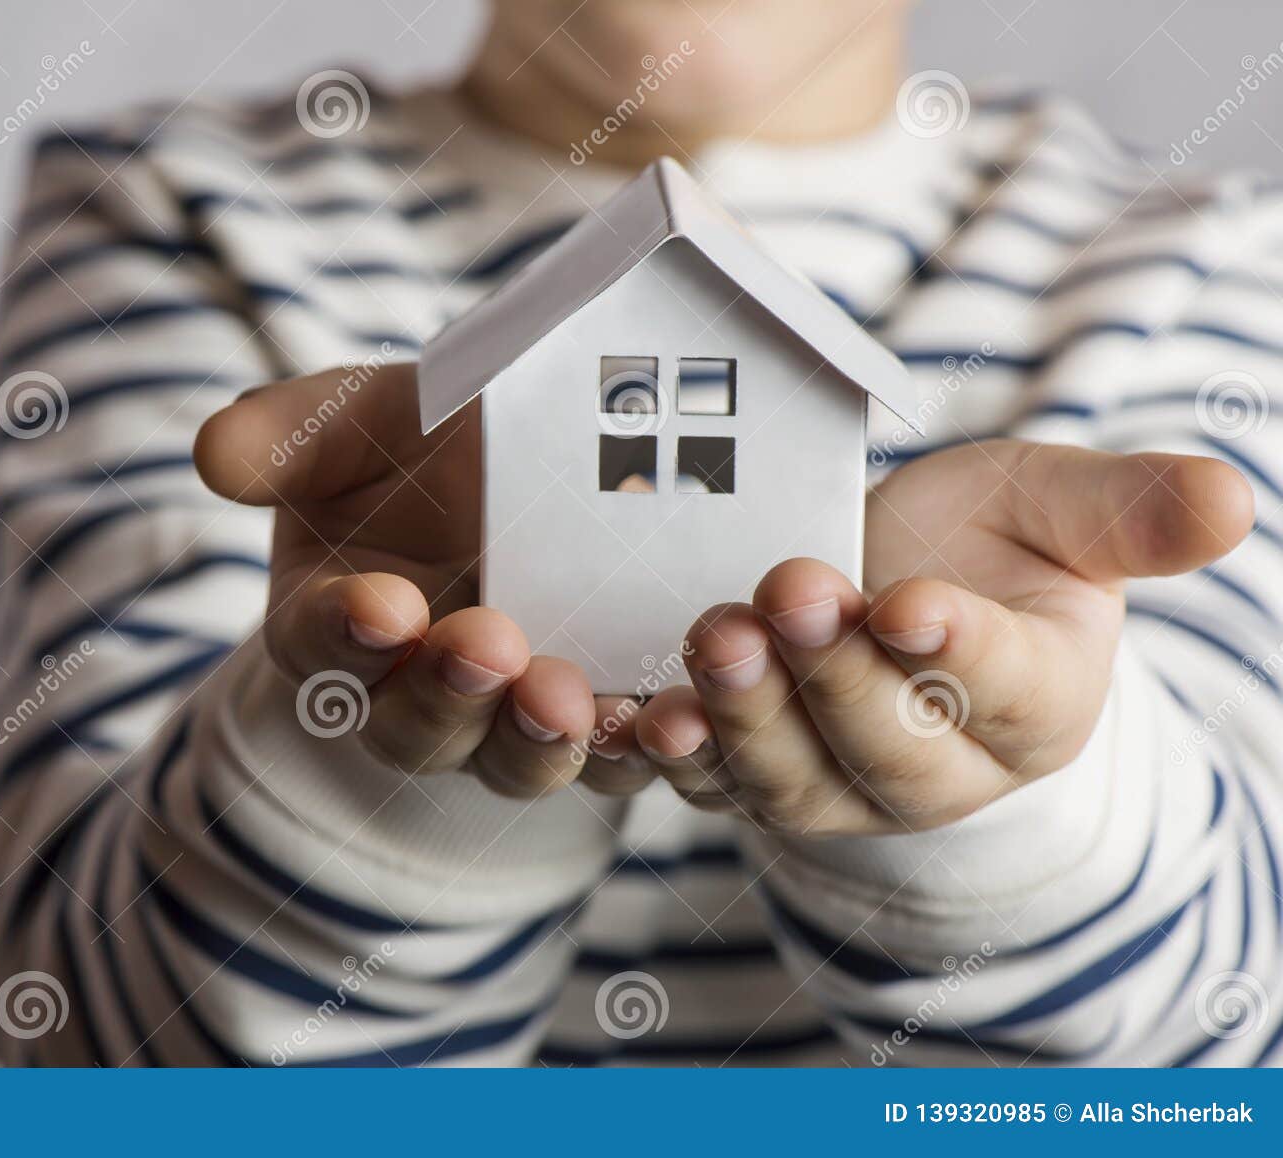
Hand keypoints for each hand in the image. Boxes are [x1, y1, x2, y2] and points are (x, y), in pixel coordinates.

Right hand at [195, 361, 628, 796]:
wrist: (536, 455)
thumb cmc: (422, 439)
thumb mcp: (357, 419)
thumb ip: (287, 436)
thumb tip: (212, 455)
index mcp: (337, 622)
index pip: (320, 643)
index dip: (344, 631)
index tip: (381, 604)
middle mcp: (417, 691)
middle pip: (417, 727)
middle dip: (447, 696)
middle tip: (485, 646)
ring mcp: (512, 717)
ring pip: (516, 759)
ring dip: (541, 740)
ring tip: (571, 699)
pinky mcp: (607, 720)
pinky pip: (620, 755)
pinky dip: (643, 748)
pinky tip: (670, 721)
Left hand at [632, 439, 1253, 832]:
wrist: (896, 590)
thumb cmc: (988, 545)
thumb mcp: (1059, 510)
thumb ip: (1128, 513)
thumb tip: (1231, 500)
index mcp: (1034, 704)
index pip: (1005, 690)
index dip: (960, 654)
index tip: (914, 607)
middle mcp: (937, 769)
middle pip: (887, 748)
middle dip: (833, 676)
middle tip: (789, 594)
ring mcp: (834, 784)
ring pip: (788, 778)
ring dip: (743, 715)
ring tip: (710, 640)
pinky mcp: (747, 775)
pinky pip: (702, 781)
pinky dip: (662, 754)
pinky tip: (626, 715)